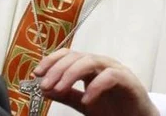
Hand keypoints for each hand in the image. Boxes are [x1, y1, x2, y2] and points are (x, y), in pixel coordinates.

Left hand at [33, 49, 158, 115]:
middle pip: (76, 56)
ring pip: (91, 61)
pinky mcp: (128, 80)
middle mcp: (101, 64)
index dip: (51, 60)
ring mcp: (115, 70)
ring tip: (59, 89)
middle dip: (57, 69)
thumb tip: (43, 89)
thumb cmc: (113, 109)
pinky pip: (110, 76)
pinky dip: (96, 86)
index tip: (37, 73)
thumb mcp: (84, 103)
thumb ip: (66, 95)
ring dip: (71, 74)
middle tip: (45, 85)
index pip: (68, 55)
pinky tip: (87, 100)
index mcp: (89, 67)